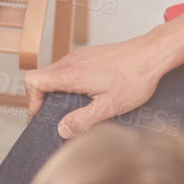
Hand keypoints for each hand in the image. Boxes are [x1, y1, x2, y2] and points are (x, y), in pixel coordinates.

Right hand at [23, 35, 169, 138]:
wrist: (151, 53)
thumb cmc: (134, 79)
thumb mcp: (109, 106)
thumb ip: (83, 119)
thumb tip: (61, 130)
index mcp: (71, 74)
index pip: (33, 80)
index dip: (31, 100)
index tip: (40, 116)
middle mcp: (70, 61)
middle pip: (40, 78)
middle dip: (42, 99)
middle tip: (54, 118)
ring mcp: (78, 56)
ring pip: (53, 73)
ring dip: (55, 91)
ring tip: (71, 109)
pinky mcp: (87, 54)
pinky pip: (66, 68)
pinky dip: (66, 83)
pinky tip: (86, 94)